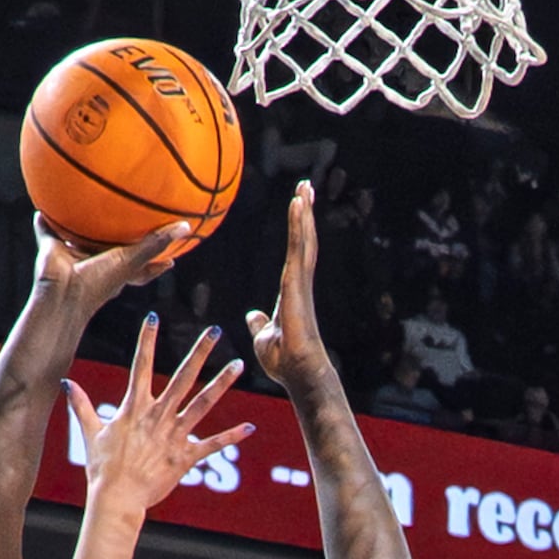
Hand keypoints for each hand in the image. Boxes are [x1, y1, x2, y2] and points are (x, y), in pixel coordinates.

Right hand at [33, 216, 190, 321]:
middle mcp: (96, 263)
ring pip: (78, 239)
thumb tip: (186, 228)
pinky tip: (42, 209)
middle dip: (116, 238)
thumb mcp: (131, 261)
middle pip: (110, 248)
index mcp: (117, 270)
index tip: (171, 257)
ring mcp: (74, 257)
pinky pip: (47, 231)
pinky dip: (44, 222)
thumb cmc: (98, 284)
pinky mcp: (53, 250)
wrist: (63, 294)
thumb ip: (156, 244)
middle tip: (126, 221)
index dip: (156, 260)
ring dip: (79, 228)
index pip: (142, 265)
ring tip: (80, 207)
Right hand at [62, 315, 251, 526]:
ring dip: (222, 384)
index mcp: (135, 407)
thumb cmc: (102, 467)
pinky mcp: (186, 457)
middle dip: (199, 352)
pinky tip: (250, 428)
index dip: (147, 340)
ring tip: (238, 365)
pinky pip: (212, 444)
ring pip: (203, 404)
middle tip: (215, 331)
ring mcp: (174, 435)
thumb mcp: (90, 433)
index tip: (154, 317)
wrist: (117, 498)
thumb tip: (66, 383)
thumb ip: (81, 405)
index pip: (141, 365)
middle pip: (183, 377)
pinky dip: (231, 436)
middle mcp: (158, 416)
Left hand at [244, 181, 327, 397]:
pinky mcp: (296, 282)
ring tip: (305, 188)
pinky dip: (298, 224)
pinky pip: (297, 246)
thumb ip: (259, 323)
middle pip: (304, 239)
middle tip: (307, 187)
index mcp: (292, 291)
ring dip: (304, 212)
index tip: (300, 209)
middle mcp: (300, 282)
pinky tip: (298, 204)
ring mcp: (300, 281)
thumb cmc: (284, 359)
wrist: (297, 371)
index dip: (299, 230)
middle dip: (306, 213)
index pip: (297, 253)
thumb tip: (251, 314)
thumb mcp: (263, 336)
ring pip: (304, 239)